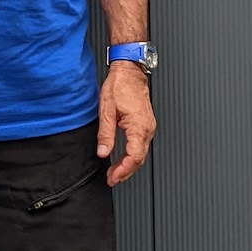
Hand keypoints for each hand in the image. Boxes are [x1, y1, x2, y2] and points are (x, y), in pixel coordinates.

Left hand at [96, 62, 155, 185]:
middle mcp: (147, 128)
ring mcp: (148, 126)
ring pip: (141, 153)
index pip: (135, 157)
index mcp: (138, 126)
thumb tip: (103, 152)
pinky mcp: (146, 124)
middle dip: (125, 172)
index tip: (113, 176)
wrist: (129, 72)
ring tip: (115, 172)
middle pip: (139, 159)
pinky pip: (141, 145)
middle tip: (112, 178)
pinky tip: (123, 159)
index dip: (124, 170)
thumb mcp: (107, 110)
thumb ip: (105, 134)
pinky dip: (132, 156)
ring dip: (128, 165)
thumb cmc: (120, 85)